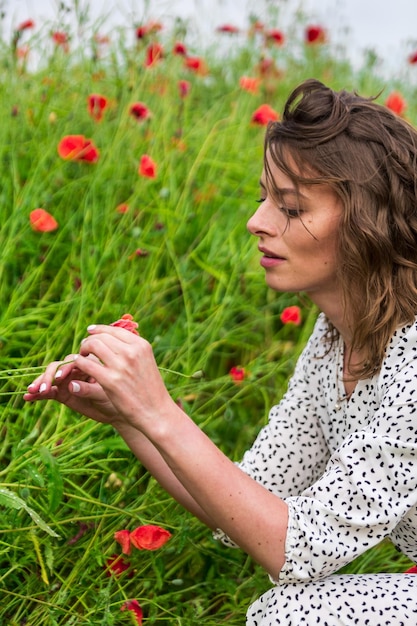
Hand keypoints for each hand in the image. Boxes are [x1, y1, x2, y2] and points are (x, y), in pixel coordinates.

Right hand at [24, 354, 119, 424]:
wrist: (116, 412)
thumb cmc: (115, 398)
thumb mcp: (104, 394)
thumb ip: (88, 389)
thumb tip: (70, 386)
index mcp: (88, 363)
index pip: (72, 362)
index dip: (63, 369)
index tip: (59, 379)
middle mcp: (76, 369)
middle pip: (57, 367)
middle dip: (48, 376)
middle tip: (41, 388)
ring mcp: (68, 381)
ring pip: (51, 378)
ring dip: (40, 383)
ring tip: (31, 391)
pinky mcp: (63, 393)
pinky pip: (49, 392)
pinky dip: (39, 394)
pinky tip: (28, 398)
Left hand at [50, 325, 174, 433]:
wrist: (156, 412)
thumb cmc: (150, 390)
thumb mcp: (146, 363)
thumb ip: (132, 351)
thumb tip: (114, 339)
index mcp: (141, 346)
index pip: (115, 330)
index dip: (99, 329)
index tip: (90, 332)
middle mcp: (132, 352)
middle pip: (102, 337)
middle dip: (89, 340)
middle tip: (84, 348)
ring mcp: (121, 366)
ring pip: (93, 346)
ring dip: (83, 349)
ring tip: (81, 357)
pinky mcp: (110, 381)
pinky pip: (86, 364)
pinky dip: (79, 363)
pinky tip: (79, 367)